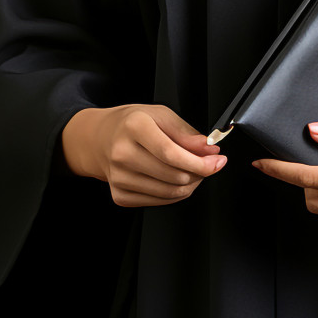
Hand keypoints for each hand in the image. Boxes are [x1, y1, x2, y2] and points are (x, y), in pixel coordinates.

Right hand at [60, 104, 227, 207]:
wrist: (100, 139)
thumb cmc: (132, 124)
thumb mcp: (161, 115)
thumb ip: (186, 133)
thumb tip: (209, 148)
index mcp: (134, 128)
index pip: (171, 154)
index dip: (200, 162)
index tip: (218, 161)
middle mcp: (122, 154)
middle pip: (173, 175)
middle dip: (200, 172)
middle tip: (209, 163)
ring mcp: (119, 178)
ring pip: (169, 191)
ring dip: (191, 184)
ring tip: (195, 170)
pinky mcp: (120, 195)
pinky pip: (159, 201)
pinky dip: (176, 193)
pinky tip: (178, 179)